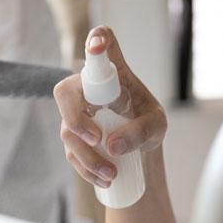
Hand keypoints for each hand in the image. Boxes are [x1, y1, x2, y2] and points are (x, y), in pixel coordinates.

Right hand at [53, 26, 167, 187]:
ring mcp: (76, 113)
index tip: (98, 44)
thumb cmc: (148, 122)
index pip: (102, 45)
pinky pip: (71, 153)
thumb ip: (140, 131)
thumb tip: (111, 146)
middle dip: (76, 118)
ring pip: (68, 131)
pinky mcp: (73, 138)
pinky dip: (86, 169)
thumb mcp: (156, 125)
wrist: (140, 145)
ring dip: (87, 156)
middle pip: (65, 92)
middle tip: (96, 139)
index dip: (97, 42)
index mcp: (113, 73)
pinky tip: (105, 180)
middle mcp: (88, 89)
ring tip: (112, 173)